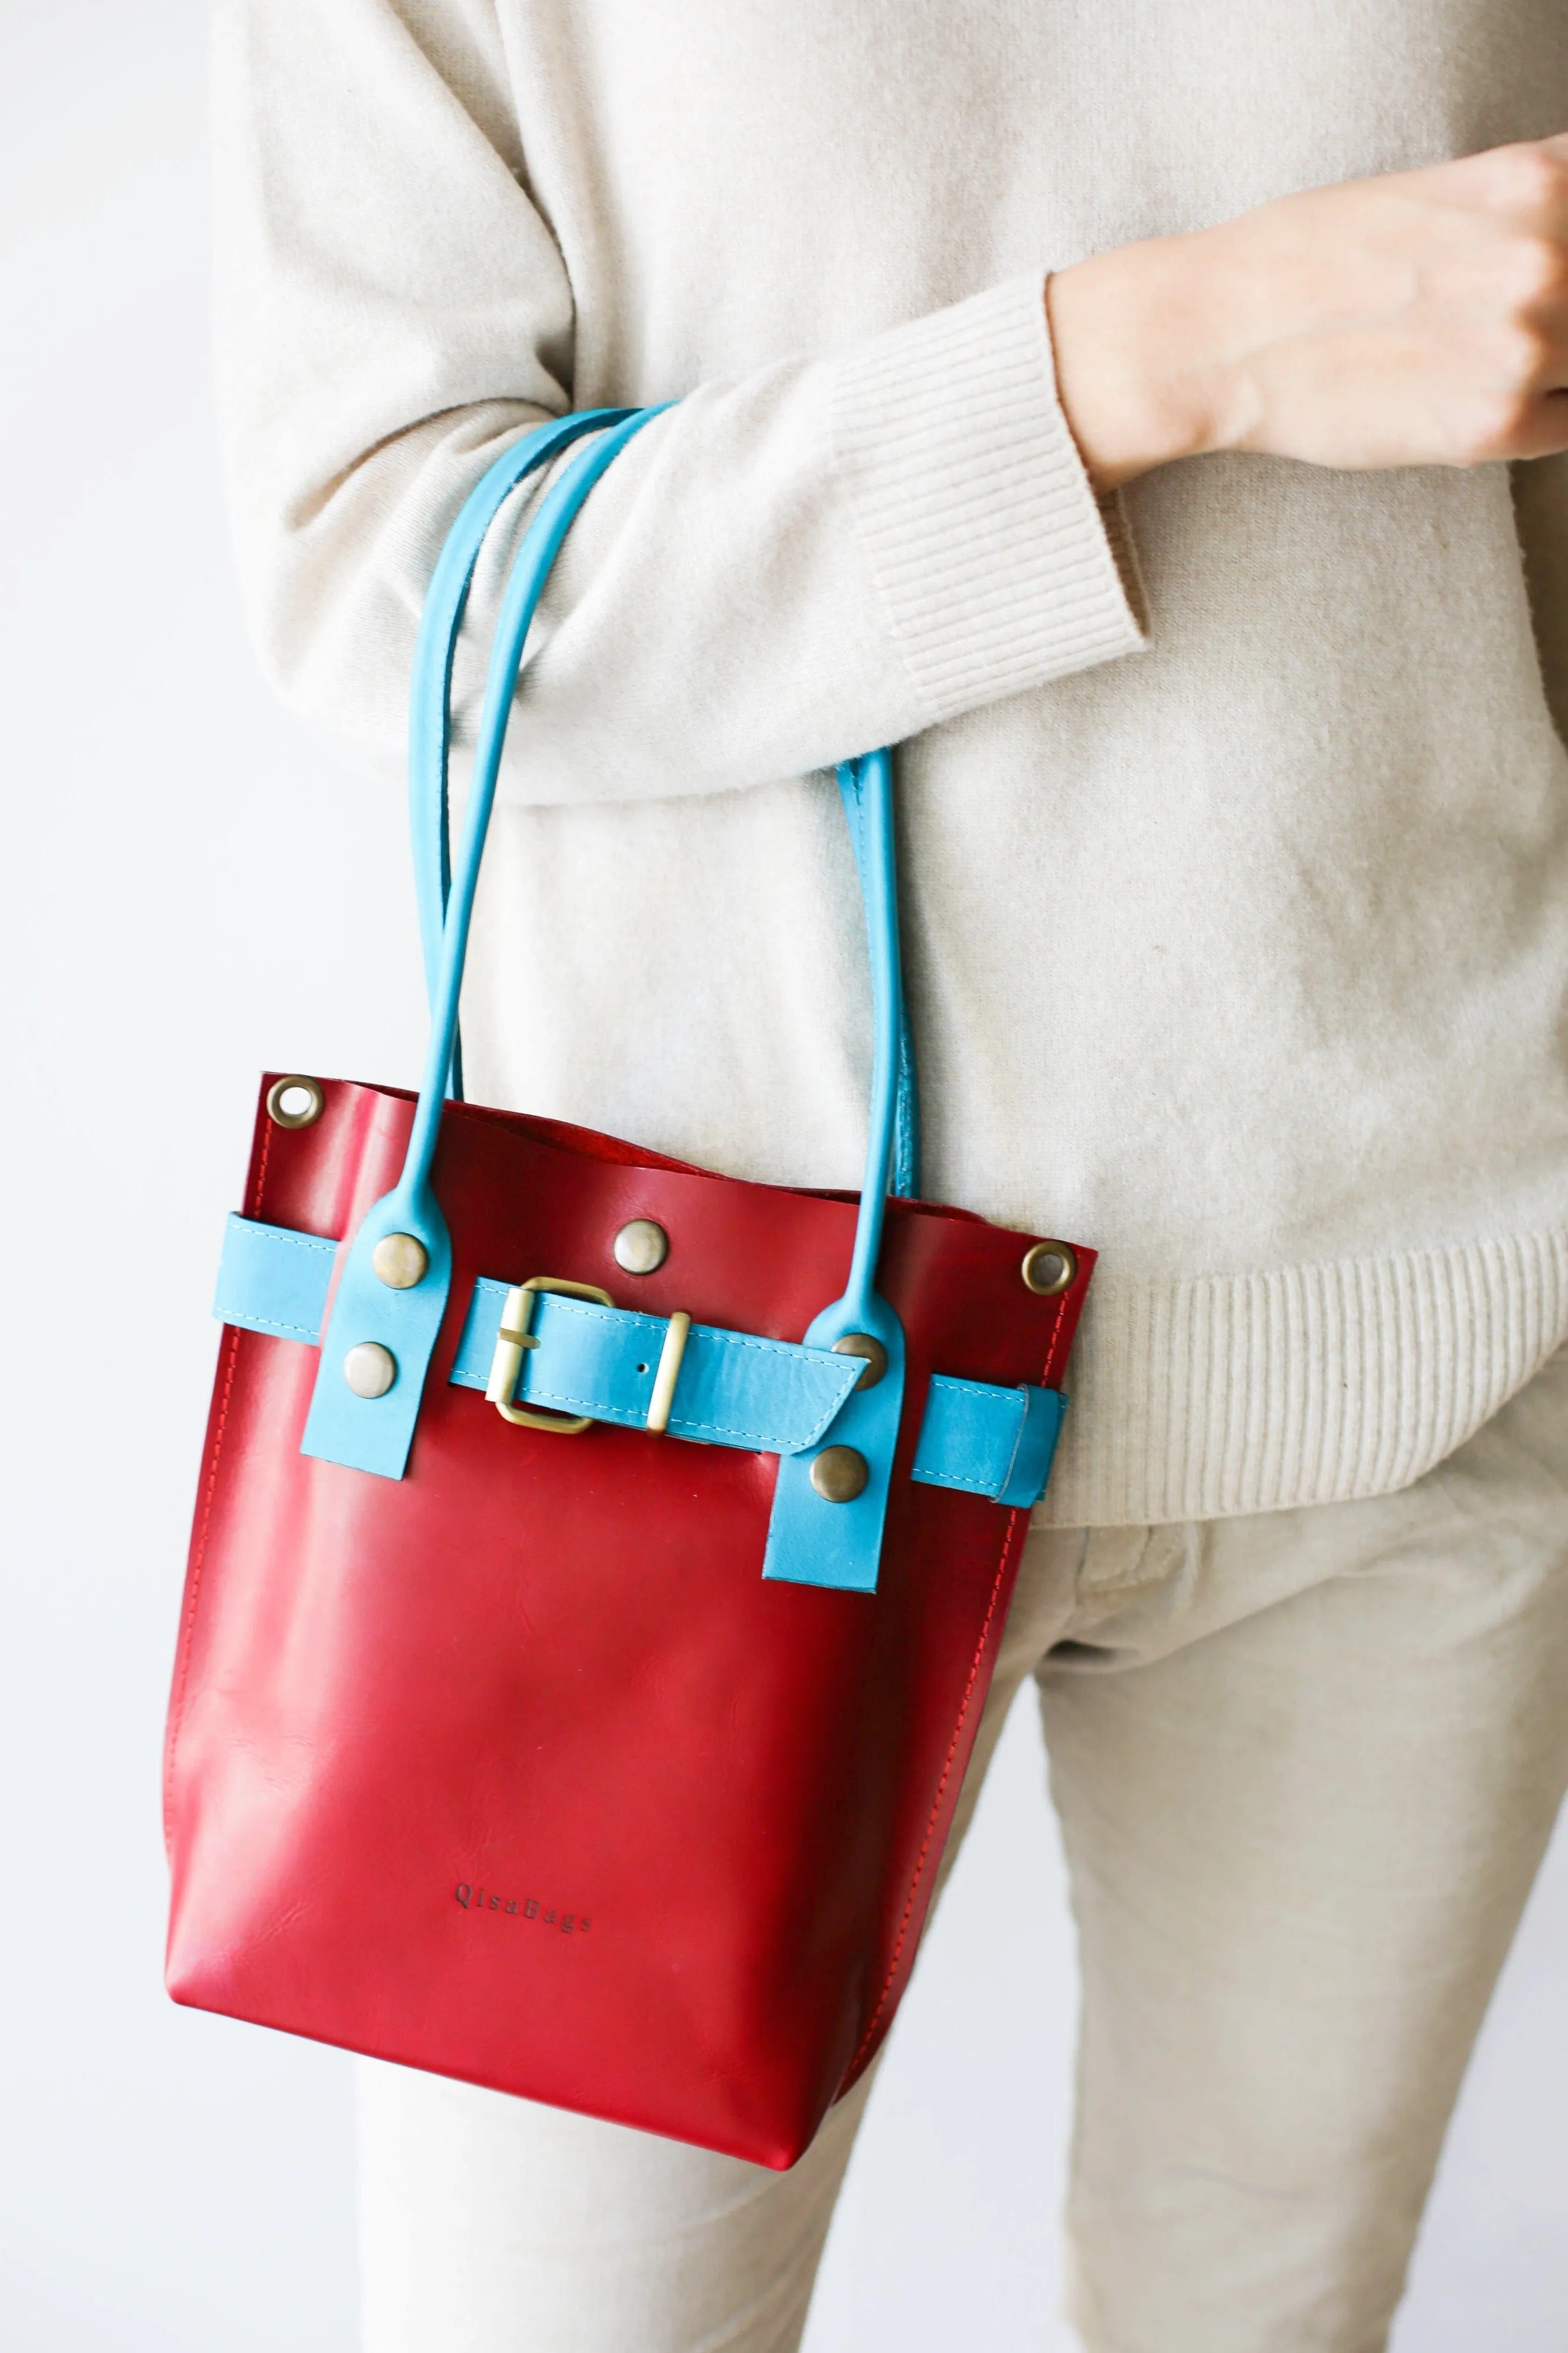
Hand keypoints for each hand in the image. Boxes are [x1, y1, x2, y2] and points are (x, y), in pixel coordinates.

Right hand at [1046, 135, 1567, 486]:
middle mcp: (1544, 259)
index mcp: (1535, 182)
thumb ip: (1525, 204)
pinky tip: (1478, 399)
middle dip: (1559, 315)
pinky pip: (1567, 426)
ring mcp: (1525, 347)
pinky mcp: (1494, 426)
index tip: (1541, 285)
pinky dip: (1539, 417)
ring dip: (1552, 366)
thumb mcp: (1439, 188)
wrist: (1224, 334)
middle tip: (1488, 327)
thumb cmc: (1311, 254)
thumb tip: (1561, 237)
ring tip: (1482, 360)